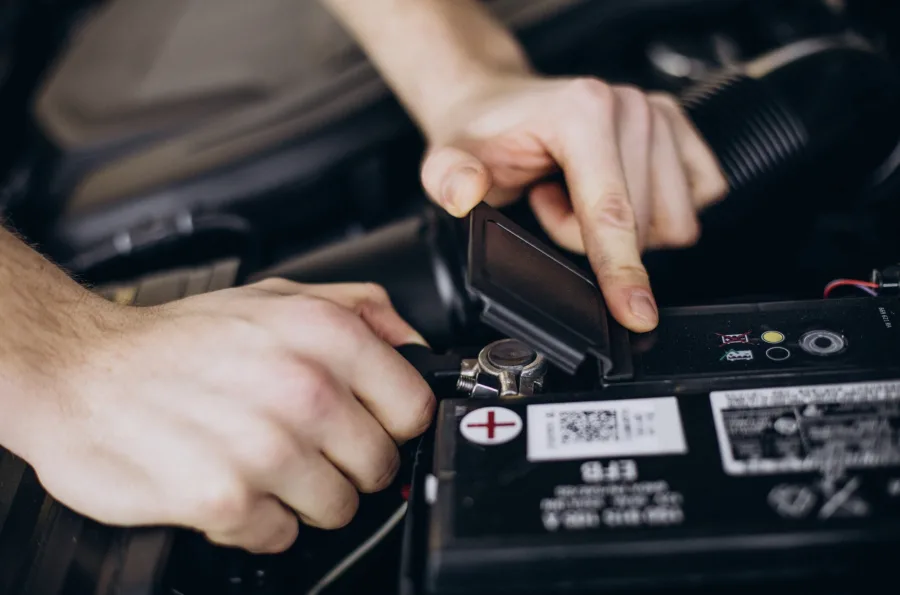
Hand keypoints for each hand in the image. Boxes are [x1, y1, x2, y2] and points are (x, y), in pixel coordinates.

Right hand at [20, 280, 433, 553]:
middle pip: (380, 465)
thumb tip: (415, 345)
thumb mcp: (277, 296)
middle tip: (303, 444)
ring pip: (339, 508)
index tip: (369, 424)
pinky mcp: (227, 499)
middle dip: (347, 463)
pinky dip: (258, 520)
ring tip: (261, 461)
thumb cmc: (178, 340)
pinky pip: (282, 535)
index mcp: (325, 335)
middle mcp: (304, 389)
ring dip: (304, 495)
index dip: (393, 422)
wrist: (80, 370)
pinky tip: (230, 481)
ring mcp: (267, 448)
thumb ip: (361, 310)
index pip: (415, 408)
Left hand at [420, 76, 727, 331]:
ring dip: (622, 228)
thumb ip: (449, 178)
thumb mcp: (448, 159)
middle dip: (591, 237)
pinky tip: (611, 191)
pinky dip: (654, 213)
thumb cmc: (482, 135)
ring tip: (575, 196)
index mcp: (583, 111)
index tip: (636, 314)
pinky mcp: (680, 129)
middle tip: (548, 203)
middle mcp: (630, 106)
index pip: (612, 212)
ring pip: (671, 221)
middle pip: (642, 226)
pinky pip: (696, 199)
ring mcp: (660, 114)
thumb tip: (465, 191)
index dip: (622, 271)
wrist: (497, 105)